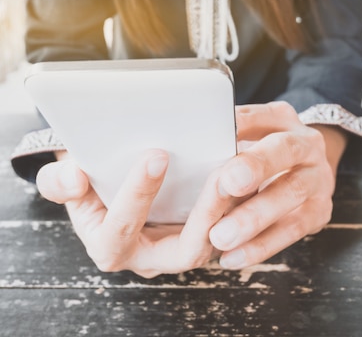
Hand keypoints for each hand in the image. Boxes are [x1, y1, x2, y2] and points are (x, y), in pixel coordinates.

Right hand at [36, 149, 230, 277]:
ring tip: (243, 171)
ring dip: (234, 208)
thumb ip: (59, 182)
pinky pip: (234, 225)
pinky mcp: (209, 234)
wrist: (112, 182)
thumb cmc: (89, 183)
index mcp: (111, 247)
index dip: (137, 194)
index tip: (156, 156)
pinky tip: (252, 169)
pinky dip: (244, 200)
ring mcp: (185, 248)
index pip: (122, 228)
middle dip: (206, 214)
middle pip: (186, 250)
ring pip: (219, 240)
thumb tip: (75, 176)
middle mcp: (152, 256)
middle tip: (222, 176)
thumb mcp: (64, 180)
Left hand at [209, 101, 346, 268]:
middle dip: (256, 166)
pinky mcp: (319, 212)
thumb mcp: (248, 138)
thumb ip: (223, 142)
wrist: (309, 171)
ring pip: (291, 193)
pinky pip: (293, 230)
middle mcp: (306, 145)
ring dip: (255, 217)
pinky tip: (232, 258)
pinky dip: (262, 246)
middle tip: (227, 183)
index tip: (215, 136)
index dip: (239, 126)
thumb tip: (183, 147)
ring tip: (221, 237)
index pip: (259, 116)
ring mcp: (318, 178)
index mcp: (282, 119)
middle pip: (284, 150)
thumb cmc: (261, 157)